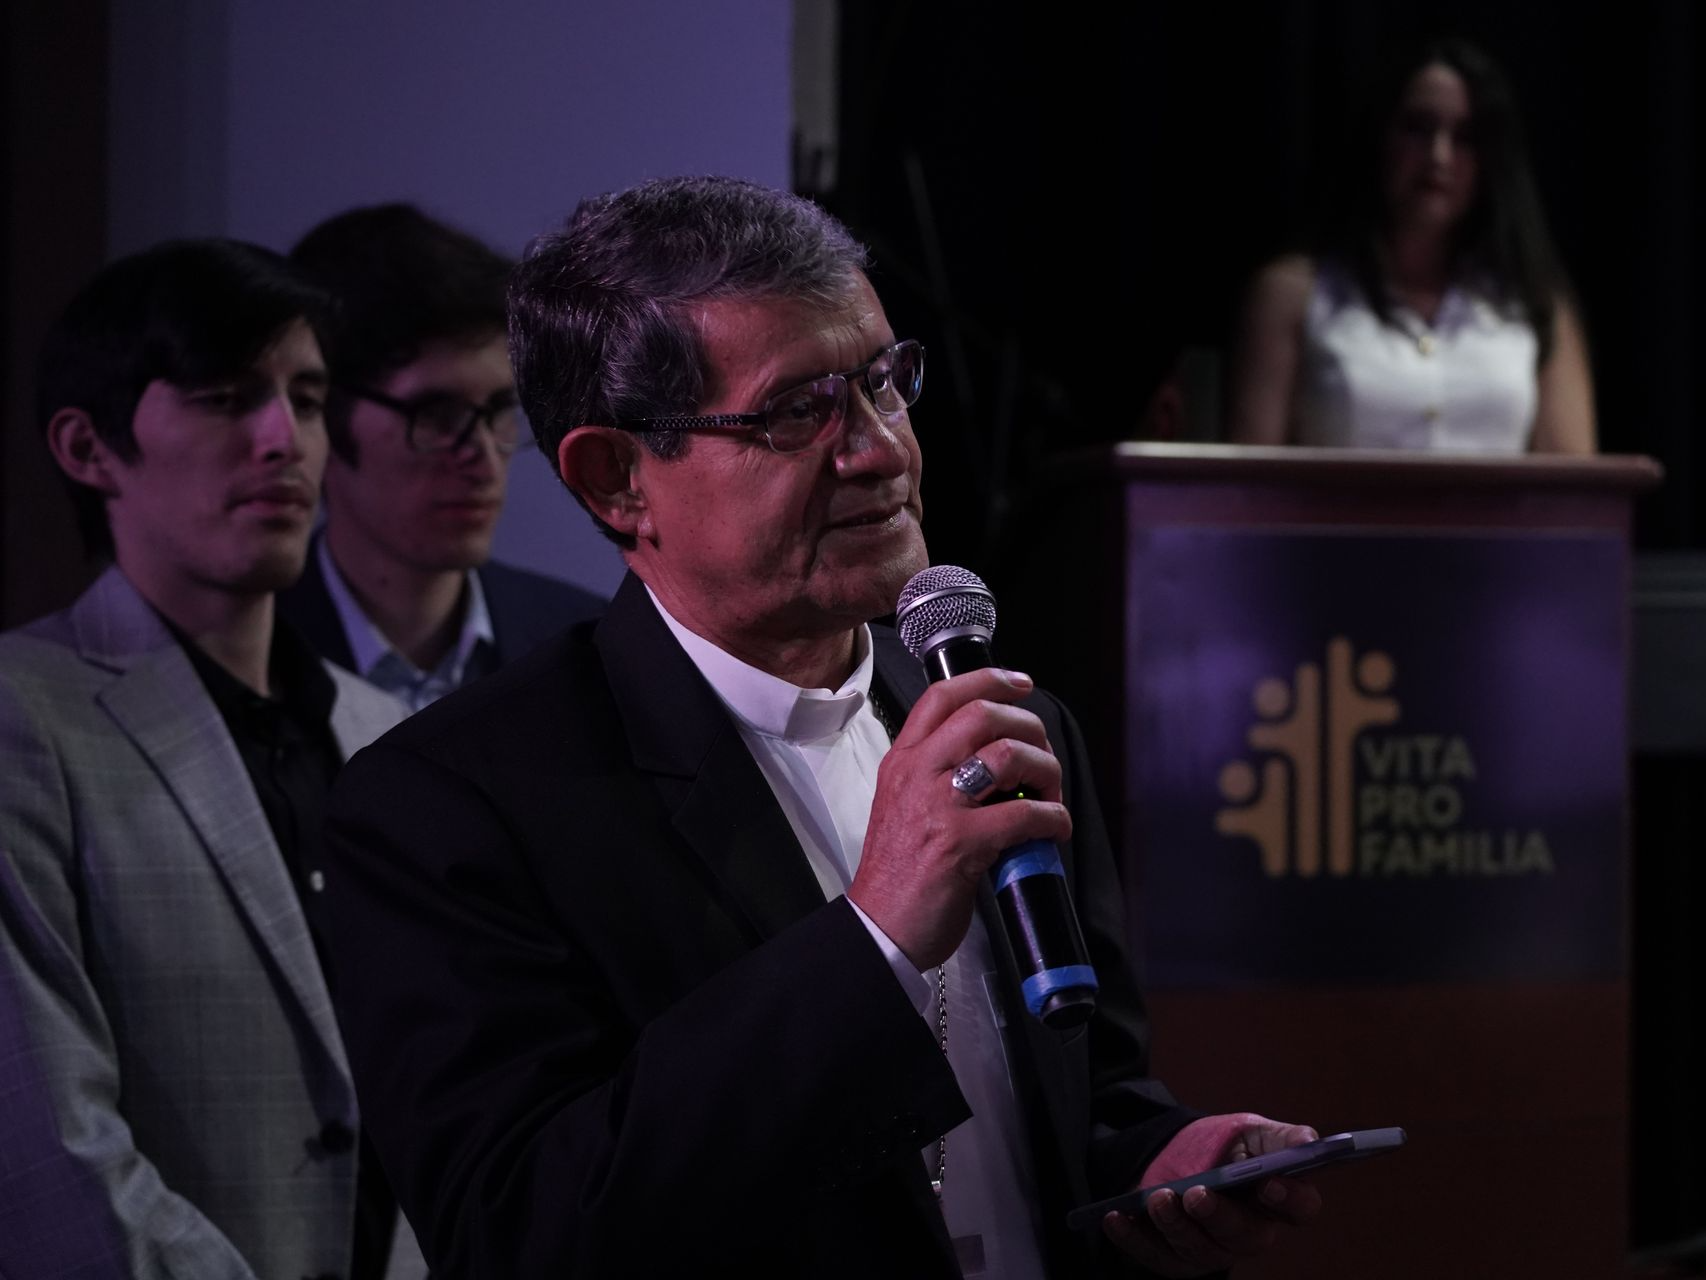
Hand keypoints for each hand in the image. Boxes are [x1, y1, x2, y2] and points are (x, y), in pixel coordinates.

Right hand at [848, 667, 1070, 968]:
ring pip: (1007, 756)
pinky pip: (1024, 813)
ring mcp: (938, 806)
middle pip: (982, 714)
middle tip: (1043, 753)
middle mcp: (917, 774)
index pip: (942, 697)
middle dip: (1028, 727)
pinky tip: (1055, 828)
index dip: (988, 679)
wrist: (880, 927)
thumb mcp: (903, 804)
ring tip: (1051, 794)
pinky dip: (1053, 818)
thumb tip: (997, 761)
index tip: (1020, 684)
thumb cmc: (897, 874)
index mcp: (902, 762)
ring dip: (1046, 771)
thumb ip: (938, 775)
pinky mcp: (961, 844)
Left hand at [1103, 1113, 1323, 1276]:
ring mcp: (1210, 1249)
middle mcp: (1248, 1233)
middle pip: (1246, 1238)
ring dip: (1176, 1226)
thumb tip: (1310, 1142)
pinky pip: (1154, 1256)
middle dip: (1220, 1217)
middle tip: (1197, 1194)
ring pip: (1199, 1251)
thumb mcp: (1251, 1134)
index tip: (1270, 1183)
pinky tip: (1116, 1217)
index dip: (1290, 1200)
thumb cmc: (1225, 1148)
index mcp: (1276, 1202)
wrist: (1177, 1156)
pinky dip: (1133, 1238)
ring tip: (1158, 1198)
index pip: (1299, 1209)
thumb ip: (1280, 1138)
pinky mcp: (1174, 1258)